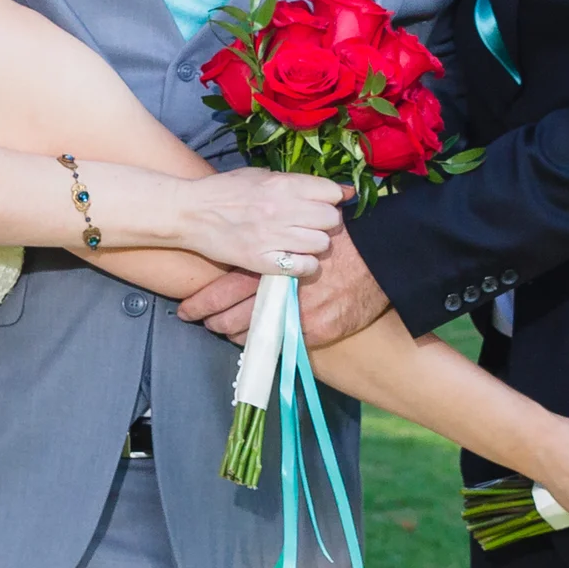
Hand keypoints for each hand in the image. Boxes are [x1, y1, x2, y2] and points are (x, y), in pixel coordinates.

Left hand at [179, 221, 391, 339]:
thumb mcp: (300, 224)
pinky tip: (255, 341)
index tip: (186, 308)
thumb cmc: (339, 235)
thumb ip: (272, 235)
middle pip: (233, 314)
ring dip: (235, 333)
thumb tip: (247, 234)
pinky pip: (283, 343)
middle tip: (198, 323)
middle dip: (211, 321)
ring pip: (255, 332)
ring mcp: (298, 314)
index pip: (225, 286)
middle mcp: (279, 291)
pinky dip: (266, 342)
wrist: (382, 257)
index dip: (203, 300)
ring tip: (221, 331)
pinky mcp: (318, 330)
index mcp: (271, 263)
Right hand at [180, 168, 343, 278]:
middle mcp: (281, 209)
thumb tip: (340, 190)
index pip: (332, 193)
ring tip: (300, 242)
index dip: (331, 199)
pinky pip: (303, 267)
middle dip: (326, 222)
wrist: (189, 212)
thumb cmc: (225, 191)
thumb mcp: (260, 176)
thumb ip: (296, 182)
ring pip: (322, 244)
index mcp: (282, 184)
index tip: (322, 204)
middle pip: (331, 220)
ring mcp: (272, 237)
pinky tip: (294, 259)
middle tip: (311, 225)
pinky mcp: (261, 260)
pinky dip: (304, 265)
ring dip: (315, 244)